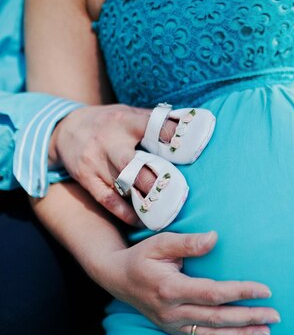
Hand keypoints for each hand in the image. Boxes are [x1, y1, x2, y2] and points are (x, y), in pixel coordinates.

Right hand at [49, 105, 176, 224]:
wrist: (64, 129)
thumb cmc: (108, 122)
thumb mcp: (128, 113)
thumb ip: (154, 120)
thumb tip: (188, 125)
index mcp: (124, 122)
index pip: (151, 126)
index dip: (170, 136)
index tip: (187, 147)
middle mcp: (108, 142)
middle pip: (132, 163)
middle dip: (153, 180)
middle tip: (175, 193)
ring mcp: (95, 162)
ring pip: (122, 185)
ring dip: (144, 200)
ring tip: (165, 212)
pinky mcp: (86, 179)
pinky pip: (107, 200)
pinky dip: (126, 213)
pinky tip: (142, 220)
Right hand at [97, 231, 279, 334]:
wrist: (117, 278)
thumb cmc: (142, 256)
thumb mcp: (161, 242)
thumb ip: (188, 242)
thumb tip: (215, 238)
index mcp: (171, 288)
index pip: (213, 293)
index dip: (241, 292)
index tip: (265, 290)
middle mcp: (172, 311)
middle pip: (218, 318)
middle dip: (249, 317)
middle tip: (275, 315)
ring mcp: (173, 324)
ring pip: (212, 333)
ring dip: (242, 334)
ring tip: (267, 332)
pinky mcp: (174, 329)